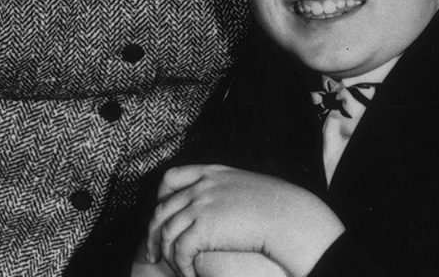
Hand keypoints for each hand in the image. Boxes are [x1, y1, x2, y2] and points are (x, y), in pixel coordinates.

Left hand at [145, 164, 342, 276]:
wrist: (286, 215)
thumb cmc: (276, 206)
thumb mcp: (246, 186)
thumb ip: (227, 190)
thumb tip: (224, 206)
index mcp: (211, 172)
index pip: (171, 178)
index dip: (161, 198)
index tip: (162, 217)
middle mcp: (201, 186)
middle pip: (162, 208)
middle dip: (153, 233)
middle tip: (152, 253)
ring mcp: (200, 204)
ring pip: (167, 232)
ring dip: (167, 255)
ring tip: (172, 268)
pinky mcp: (203, 226)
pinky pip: (180, 249)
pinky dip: (181, 266)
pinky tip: (189, 275)